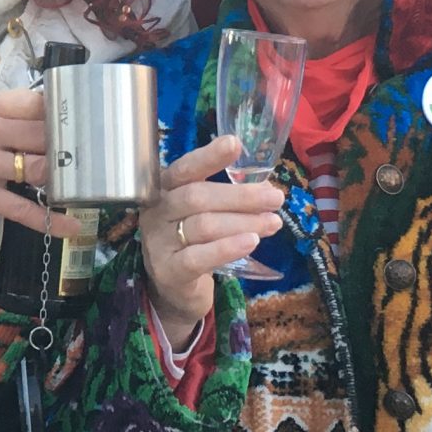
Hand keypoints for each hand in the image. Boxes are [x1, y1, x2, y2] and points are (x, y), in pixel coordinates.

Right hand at [0, 88, 84, 234]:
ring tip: (88, 184)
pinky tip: (72, 225)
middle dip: (71, 146)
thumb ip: (2, 114)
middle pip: (44, 136)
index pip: (35, 103)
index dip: (64, 111)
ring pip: (39, 170)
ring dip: (66, 179)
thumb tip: (46, 117)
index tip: (84, 120)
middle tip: (95, 155)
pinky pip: (24, 210)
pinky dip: (51, 220)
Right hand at [140, 135, 284, 329]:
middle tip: (275, 198)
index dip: (209, 156)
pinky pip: (198, 258)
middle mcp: (156, 212)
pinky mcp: (168, 271)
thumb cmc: (193, 241)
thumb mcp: (201, 213)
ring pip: (203, 226)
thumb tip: (266, 186)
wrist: (173, 288)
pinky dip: (227, 248)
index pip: (185, 168)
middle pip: (198, 197)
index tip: (235, 143)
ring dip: (244, 222)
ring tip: (273, 223)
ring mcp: (158, 242)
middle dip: (242, 196)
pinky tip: (251, 242)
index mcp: (164, 190)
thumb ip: (224, 197)